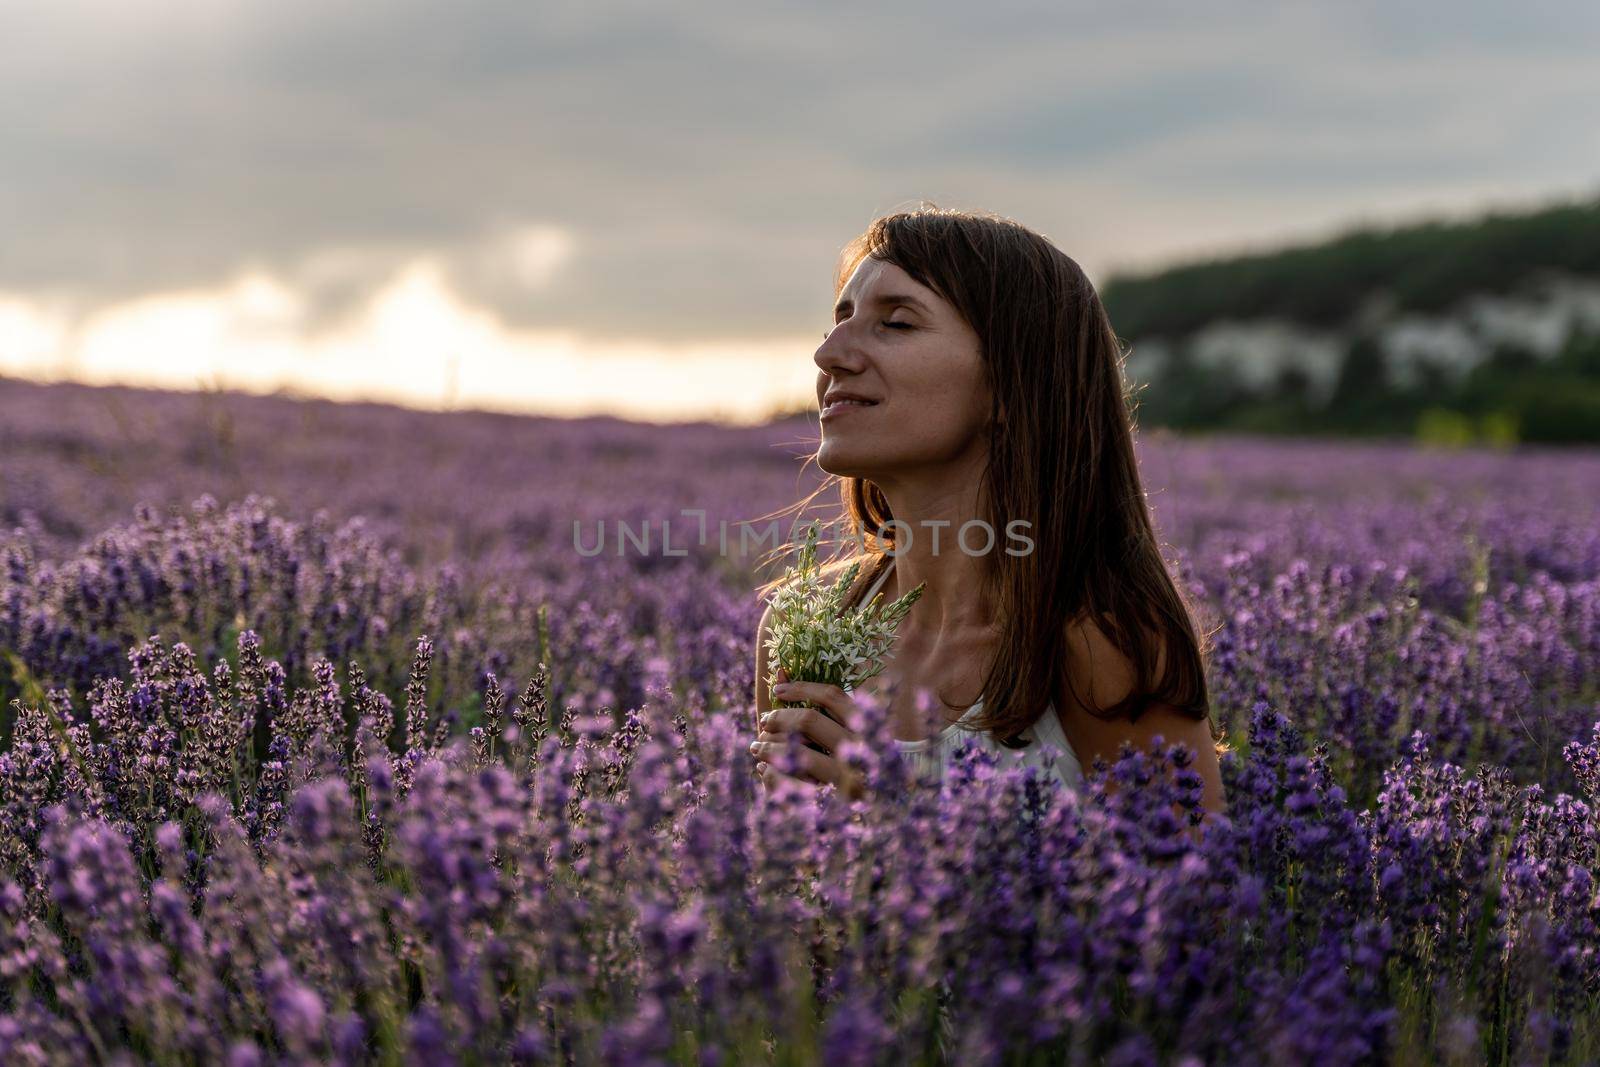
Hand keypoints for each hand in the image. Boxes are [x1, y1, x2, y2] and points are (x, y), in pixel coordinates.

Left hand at [752, 667, 867, 799]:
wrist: (885, 810)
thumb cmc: (860, 764)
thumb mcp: (849, 733)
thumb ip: (822, 706)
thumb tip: (780, 670)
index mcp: (867, 727)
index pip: (831, 696)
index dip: (801, 688)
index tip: (778, 690)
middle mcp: (861, 750)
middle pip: (809, 720)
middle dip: (779, 718)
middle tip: (764, 721)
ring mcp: (849, 779)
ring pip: (797, 752)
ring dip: (768, 746)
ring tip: (756, 747)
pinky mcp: (833, 804)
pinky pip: (791, 783)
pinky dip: (772, 773)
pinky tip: (764, 769)